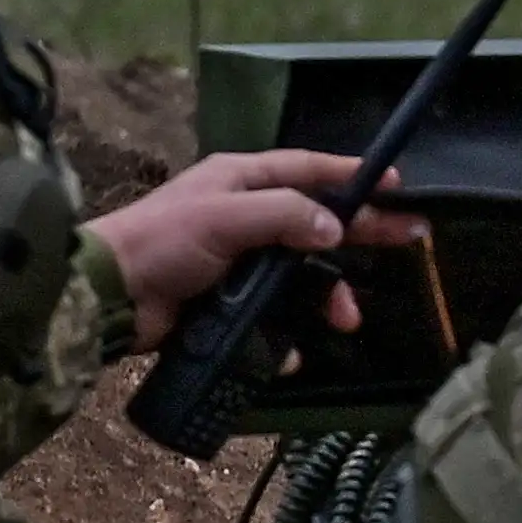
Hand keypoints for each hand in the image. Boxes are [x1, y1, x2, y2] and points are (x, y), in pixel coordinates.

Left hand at [89, 150, 429, 352]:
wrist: (109, 298)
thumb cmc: (163, 242)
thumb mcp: (225, 217)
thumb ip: (284, 216)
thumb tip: (336, 228)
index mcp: (242, 180)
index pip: (310, 169)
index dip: (353, 176)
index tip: (397, 187)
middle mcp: (246, 215)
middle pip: (319, 223)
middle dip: (362, 236)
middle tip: (412, 241)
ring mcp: (240, 262)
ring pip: (303, 277)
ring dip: (328, 297)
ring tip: (345, 320)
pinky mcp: (230, 304)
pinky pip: (275, 318)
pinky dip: (289, 337)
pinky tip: (295, 353)